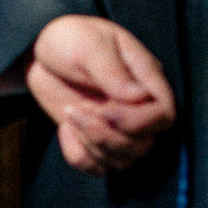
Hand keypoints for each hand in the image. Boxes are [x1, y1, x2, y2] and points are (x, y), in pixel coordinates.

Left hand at [26, 15, 176, 176]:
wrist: (41, 52)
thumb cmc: (70, 39)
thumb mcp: (89, 45)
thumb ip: (113, 70)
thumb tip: (139, 96)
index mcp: (145, 77)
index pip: (166, 113)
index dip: (140, 121)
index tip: (104, 109)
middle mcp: (138, 106)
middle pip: (145, 143)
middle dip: (108, 136)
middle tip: (78, 110)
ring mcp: (118, 126)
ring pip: (124, 160)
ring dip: (92, 145)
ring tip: (71, 116)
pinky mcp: (97, 140)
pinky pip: (98, 167)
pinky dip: (79, 155)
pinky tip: (66, 129)